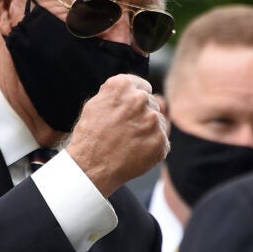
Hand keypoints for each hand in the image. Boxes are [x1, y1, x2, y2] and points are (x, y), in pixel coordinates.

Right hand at [66, 74, 169, 196]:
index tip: (129, 112)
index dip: (135, 101)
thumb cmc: (90, 136)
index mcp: (123, 85)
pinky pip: (162, 141)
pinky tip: (136, 152)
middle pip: (151, 104)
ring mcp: (152, 119)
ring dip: (148, 131)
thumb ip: (119, 92)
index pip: (143, 86)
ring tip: (128, 143)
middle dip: (142, 116)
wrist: (91, 166)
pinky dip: (152, 147)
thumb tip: (139, 90)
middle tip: (125, 131)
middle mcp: (140, 98)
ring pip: (157, 122)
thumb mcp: (96, 104)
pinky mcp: (161, 139)